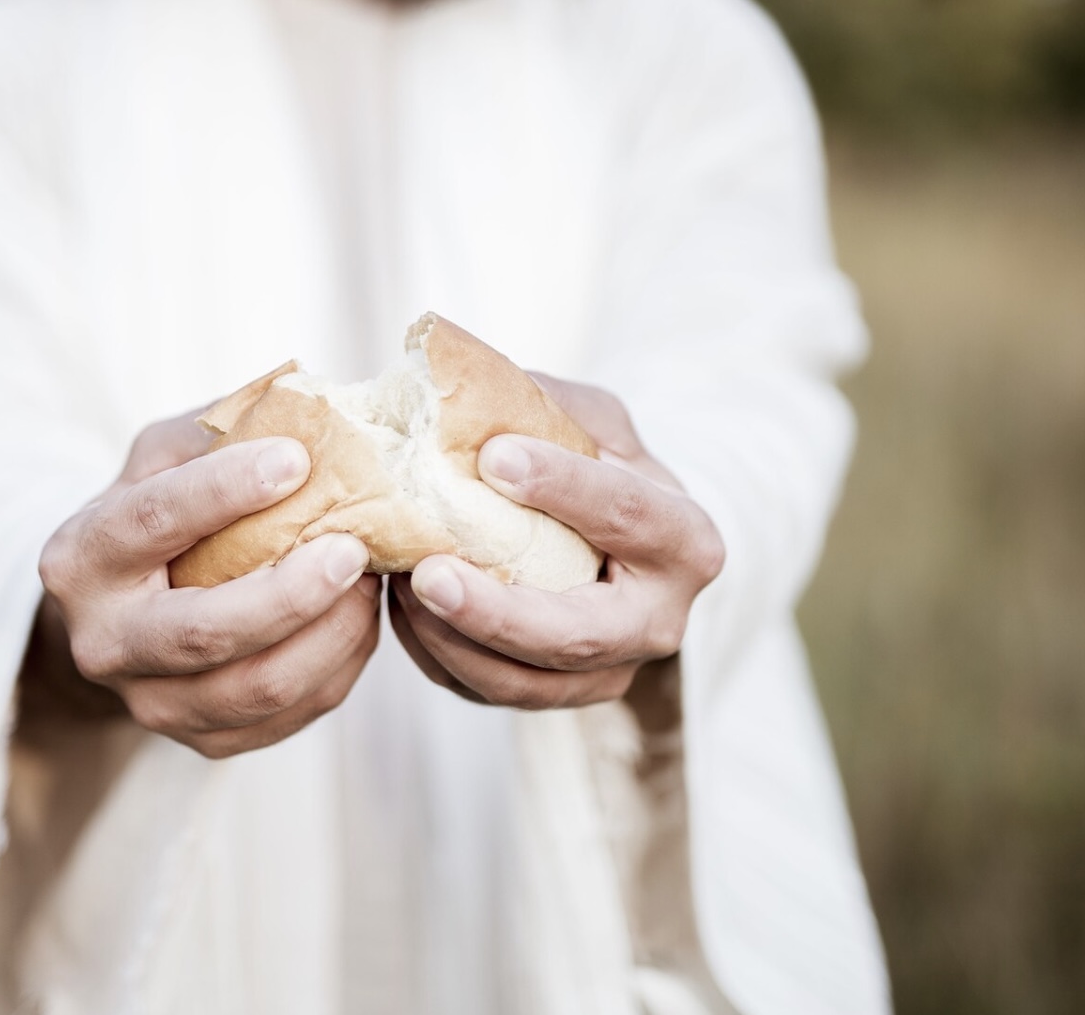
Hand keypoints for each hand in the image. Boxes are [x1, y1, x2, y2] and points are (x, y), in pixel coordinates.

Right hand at [30, 410, 379, 757]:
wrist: (121, 614)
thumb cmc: (156, 512)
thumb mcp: (164, 457)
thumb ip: (218, 431)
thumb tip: (310, 405)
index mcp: (82, 557)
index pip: (151, 521)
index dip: (223, 491)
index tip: (296, 459)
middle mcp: (104, 642)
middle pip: (205, 631)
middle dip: (290, 592)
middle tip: (354, 549)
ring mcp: (150, 704)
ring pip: (257, 687)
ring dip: (331, 633)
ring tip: (371, 579)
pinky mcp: (203, 741)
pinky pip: (288, 716)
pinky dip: (339, 666)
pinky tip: (359, 618)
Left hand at [388, 375, 723, 709]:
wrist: (622, 539)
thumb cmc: (602, 465)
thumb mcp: (595, 419)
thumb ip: (546, 405)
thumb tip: (461, 388)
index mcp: (685, 540)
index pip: (629, 515)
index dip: (565, 488)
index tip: (494, 458)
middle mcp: (658, 622)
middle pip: (576, 634)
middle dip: (496, 612)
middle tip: (428, 574)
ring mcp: (607, 671)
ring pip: (524, 682)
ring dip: (449, 638)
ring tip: (399, 582)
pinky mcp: (555, 696)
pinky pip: (485, 690)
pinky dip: (435, 653)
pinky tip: (401, 607)